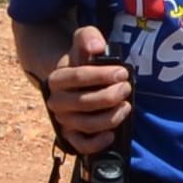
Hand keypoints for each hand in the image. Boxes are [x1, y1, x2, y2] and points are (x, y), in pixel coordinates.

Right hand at [42, 24, 131, 152]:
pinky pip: (81, 145)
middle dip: (111, 96)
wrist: (72, 83)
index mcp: (57, 79)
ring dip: (111, 117)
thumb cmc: (82, 63)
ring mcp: (63, 120)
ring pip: (87, 124)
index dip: (102, 75)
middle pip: (84, 103)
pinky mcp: (71, 136)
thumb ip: (88, 37)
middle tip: (126, 89)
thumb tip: (97, 47)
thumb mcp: (82, 43)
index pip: (77, 77)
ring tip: (126, 106)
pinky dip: (97, 143)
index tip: (122, 73)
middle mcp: (56, 102)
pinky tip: (111, 134)